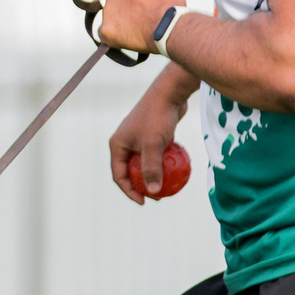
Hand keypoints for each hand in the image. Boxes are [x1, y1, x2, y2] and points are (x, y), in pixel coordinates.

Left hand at [96, 0, 189, 55]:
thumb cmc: (171, 2)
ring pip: (111, 17)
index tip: (145, 3)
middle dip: (127, 7)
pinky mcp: (106, 31)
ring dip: (122, 21)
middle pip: (116, 0)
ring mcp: (107, 12)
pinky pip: (106, 34)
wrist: (170, 27)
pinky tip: (129, 38)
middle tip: (142, 17)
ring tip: (139, 29)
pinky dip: (115, 37)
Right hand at [108, 76, 189, 204]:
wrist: (169, 92)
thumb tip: (153, 191)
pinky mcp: (151, 134)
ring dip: (154, 175)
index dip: (130, 191)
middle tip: (157, 197)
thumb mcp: (153, 145)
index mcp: (118, 145)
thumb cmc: (158, 117)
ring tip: (166, 187)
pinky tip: (176, 171)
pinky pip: (155, 154)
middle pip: (130, 171)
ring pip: (144, 163)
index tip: (145, 202)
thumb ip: (151, 168)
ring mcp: (138, 138)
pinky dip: (163, 163)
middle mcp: (125, 142)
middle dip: (142, 186)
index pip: (119, 175)